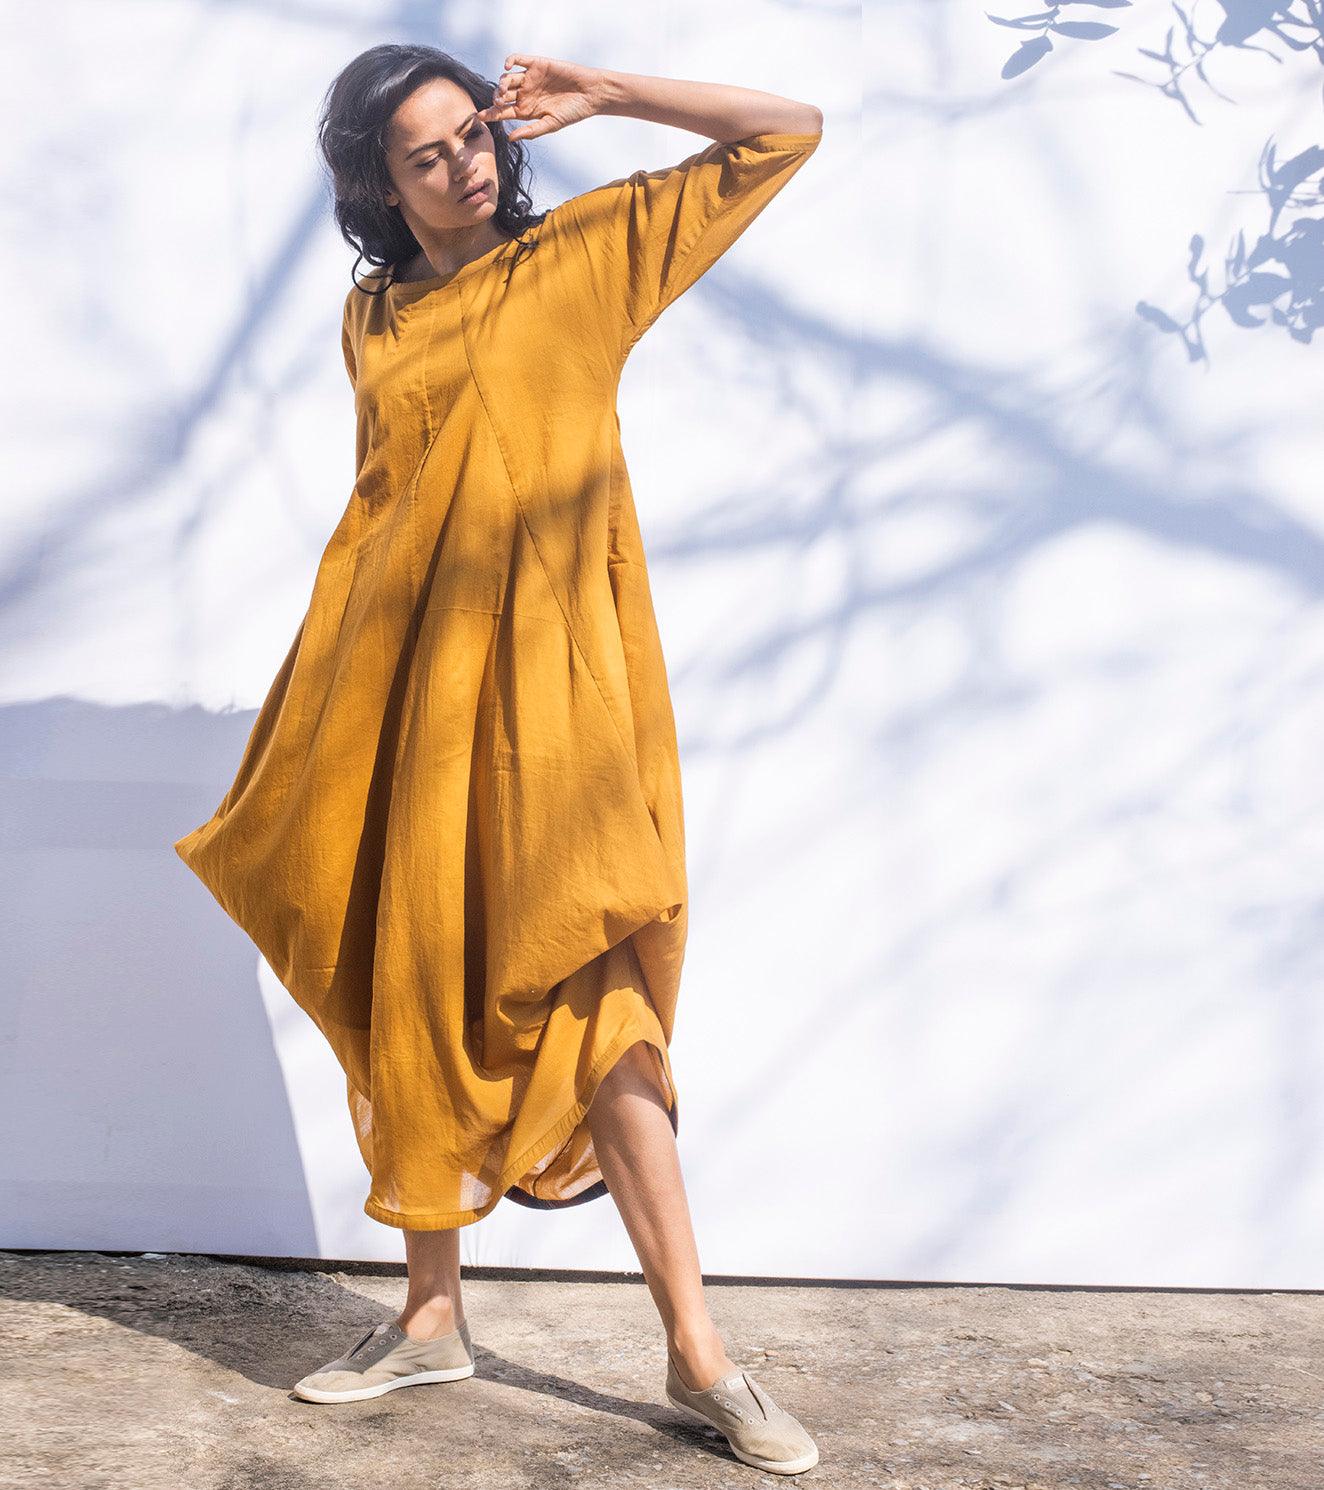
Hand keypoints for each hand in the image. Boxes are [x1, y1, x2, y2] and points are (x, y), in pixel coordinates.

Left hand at [479, 54, 603, 141]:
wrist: (590, 94)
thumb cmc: (573, 112)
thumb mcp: (551, 124)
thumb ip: (531, 131)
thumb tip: (511, 138)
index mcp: (526, 110)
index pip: (503, 112)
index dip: (490, 114)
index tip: (479, 117)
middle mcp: (525, 94)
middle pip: (502, 95)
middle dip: (496, 98)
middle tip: (498, 103)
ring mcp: (530, 78)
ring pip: (507, 79)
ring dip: (502, 84)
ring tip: (504, 91)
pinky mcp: (537, 64)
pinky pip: (518, 59)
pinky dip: (510, 61)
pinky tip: (508, 68)